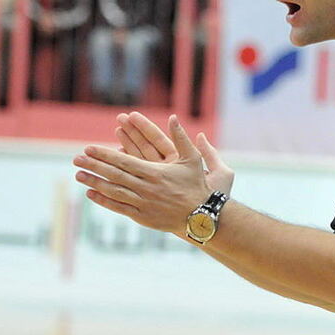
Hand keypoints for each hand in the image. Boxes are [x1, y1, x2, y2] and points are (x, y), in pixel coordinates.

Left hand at [74, 115, 211, 234]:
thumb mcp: (193, 159)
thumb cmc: (197, 185)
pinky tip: (91, 194)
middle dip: (93, 166)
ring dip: (94, 182)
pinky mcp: (142, 216)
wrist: (202, 215)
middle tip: (76, 158)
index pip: (124, 161)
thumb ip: (181, 138)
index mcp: (155, 172)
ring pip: (113, 191)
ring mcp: (143, 203)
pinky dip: (104, 200)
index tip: (89, 148)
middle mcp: (146, 188)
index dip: (104, 154)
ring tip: (78, 175)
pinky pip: (119, 207)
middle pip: (114, 175)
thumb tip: (173, 117)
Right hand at [116, 111, 233, 195]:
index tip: (133, 116)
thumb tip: (201, 135)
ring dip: (127, 147)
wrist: (209, 218)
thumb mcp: (220, 174)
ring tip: (115, 132)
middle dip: (133, 133)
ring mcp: (160, 181)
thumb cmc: (215, 197)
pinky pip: (137, 178)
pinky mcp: (153, 193)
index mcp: (183, 162)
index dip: (147, 128)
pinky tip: (114, 159)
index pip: (161, 141)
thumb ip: (210, 154)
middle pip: (148, 147)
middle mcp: (169, 170)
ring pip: (139, 161)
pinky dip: (126, 169)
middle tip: (120, 119)